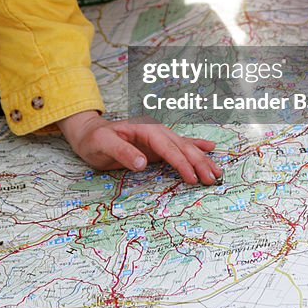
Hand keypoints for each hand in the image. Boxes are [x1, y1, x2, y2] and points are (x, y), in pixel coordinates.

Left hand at [57, 110, 221, 184]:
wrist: (90, 133)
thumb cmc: (95, 139)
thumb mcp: (103, 144)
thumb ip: (122, 152)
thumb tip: (143, 162)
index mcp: (145, 130)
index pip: (168, 148)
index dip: (181, 162)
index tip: (192, 178)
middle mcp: (156, 131)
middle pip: (182, 147)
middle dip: (199, 163)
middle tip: (213, 178)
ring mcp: (158, 138)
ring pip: (185, 148)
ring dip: (201, 159)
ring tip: (218, 171)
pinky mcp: (157, 146)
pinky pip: (180, 146)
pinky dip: (196, 147)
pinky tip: (209, 148)